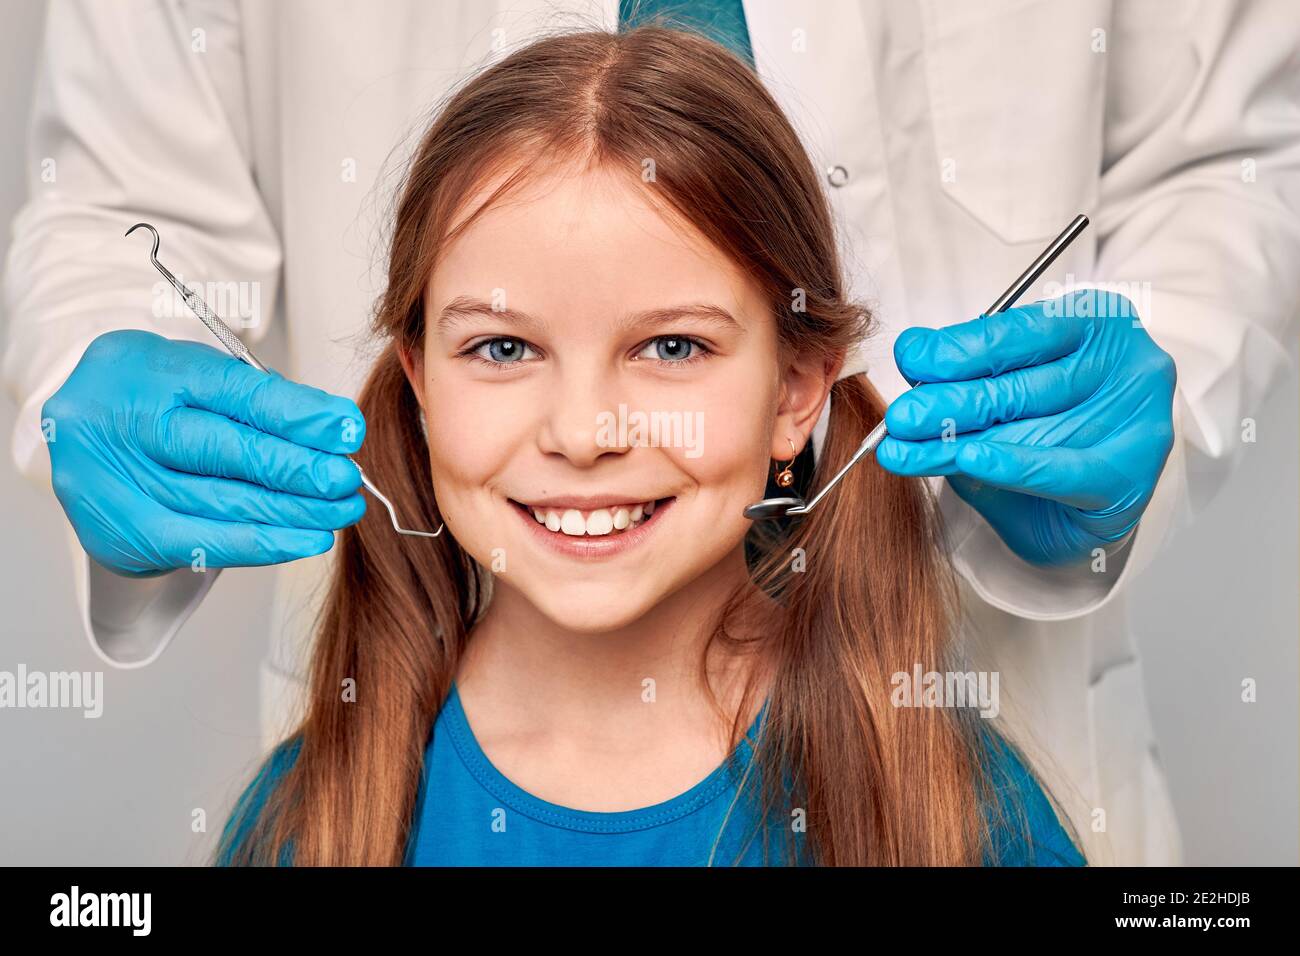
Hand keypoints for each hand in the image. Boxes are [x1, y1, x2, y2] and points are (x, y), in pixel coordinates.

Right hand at [42, 329, 366, 575]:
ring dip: (295, 511)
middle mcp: (122, 421)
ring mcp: (114, 480)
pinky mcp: (121, 531)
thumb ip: (254, 396)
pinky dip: (265, 543)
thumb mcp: (193, 374)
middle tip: (348, 478)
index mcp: (145, 366)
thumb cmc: (154, 399)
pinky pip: (205, 543)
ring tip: (341, 510)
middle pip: (228, 451)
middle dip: (300, 469)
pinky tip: (308, 539)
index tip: (349, 429)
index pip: (235, 392)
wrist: (81, 437)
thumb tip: (330, 430)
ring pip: (223, 502)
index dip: (299, 415)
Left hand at [875, 289, 1176, 566]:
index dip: (960, 347)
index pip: (1021, 331)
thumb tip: (913, 351)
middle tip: (899, 416)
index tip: (911, 359)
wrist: (1084, 515)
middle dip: (949, 400)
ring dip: (957, 438)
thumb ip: (967, 372)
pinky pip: (1060, 468)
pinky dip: (1010, 464)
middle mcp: (1123, 364)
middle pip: (1021, 383)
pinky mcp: (1128, 474)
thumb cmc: (1046, 439)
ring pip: (1029, 426)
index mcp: (1095, 325)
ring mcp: (1134, 419)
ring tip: (905, 447)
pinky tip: (969, 458)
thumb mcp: (1005, 393)